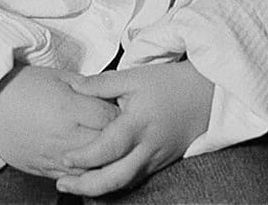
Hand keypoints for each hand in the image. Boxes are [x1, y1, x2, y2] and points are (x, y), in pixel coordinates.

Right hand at [0, 64, 119, 178]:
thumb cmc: (22, 85)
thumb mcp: (57, 76)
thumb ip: (86, 86)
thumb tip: (109, 94)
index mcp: (69, 108)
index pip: (110, 118)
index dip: (121, 112)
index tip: (124, 107)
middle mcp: (65, 136)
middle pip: (107, 146)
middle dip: (118, 138)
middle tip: (122, 127)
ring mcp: (54, 157)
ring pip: (93, 168)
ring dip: (105, 160)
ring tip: (110, 147)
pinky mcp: (44, 170)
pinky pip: (73, 179)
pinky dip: (86, 173)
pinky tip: (91, 163)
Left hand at [55, 61, 213, 196]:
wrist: (205, 95)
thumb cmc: (168, 84)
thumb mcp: (134, 77)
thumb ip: (102, 84)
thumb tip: (73, 86)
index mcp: (138, 123)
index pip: (108, 148)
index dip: (85, 156)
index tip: (64, 158)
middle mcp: (147, 147)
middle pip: (116, 178)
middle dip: (86, 186)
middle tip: (62, 183)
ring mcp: (155, 160)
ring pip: (125, 184)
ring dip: (98, 190)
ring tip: (74, 186)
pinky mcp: (159, 165)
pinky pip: (134, 181)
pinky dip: (114, 185)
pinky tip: (98, 182)